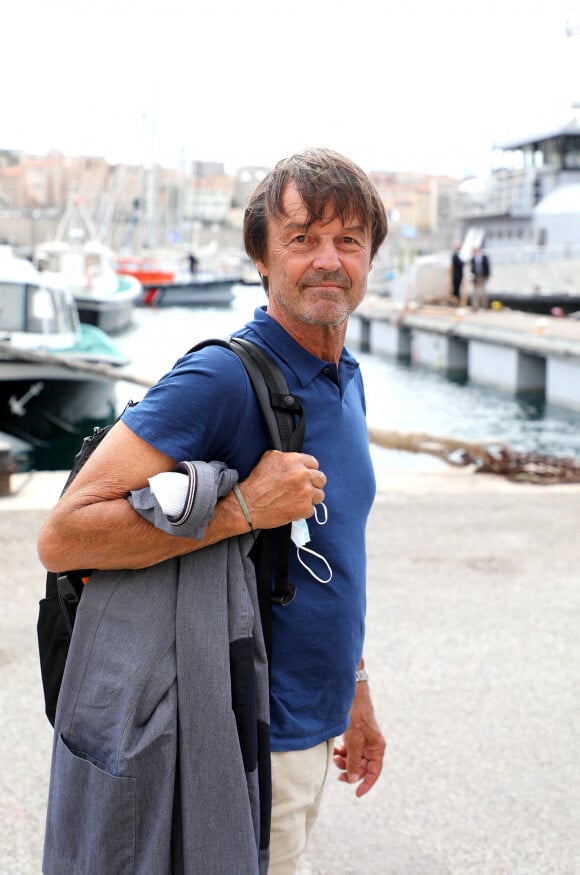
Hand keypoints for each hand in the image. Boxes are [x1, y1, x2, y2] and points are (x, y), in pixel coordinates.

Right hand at [239, 450, 326, 529]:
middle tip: (303, 489)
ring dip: (310, 498)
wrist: (248, 504)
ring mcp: (305, 492)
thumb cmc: (256, 482)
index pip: (314, 463)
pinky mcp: (305, 508)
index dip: (309, 470)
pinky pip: (312, 510)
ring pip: (319, 495)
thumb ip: (286, 457)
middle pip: (321, 479)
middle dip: (313, 484)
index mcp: (295, 460)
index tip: (304, 476)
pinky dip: (303, 510)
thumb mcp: (269, 458)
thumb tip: (296, 460)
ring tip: (297, 500)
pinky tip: (292, 508)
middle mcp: (303, 475)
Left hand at [332, 683, 385, 797]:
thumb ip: (354, 761)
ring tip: (335, 756)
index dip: (366, 784)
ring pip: (354, 760)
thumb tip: (353, 779)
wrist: (352, 696)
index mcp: (377, 748)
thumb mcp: (354, 741)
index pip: (374, 772)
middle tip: (338, 772)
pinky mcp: (355, 737)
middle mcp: (372, 746)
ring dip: (344, 761)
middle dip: (350, 770)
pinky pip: (349, 751)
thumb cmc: (357, 717)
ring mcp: (363, 742)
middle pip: (362, 767)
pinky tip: (336, 748)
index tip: (357, 794)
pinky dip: (342, 752)